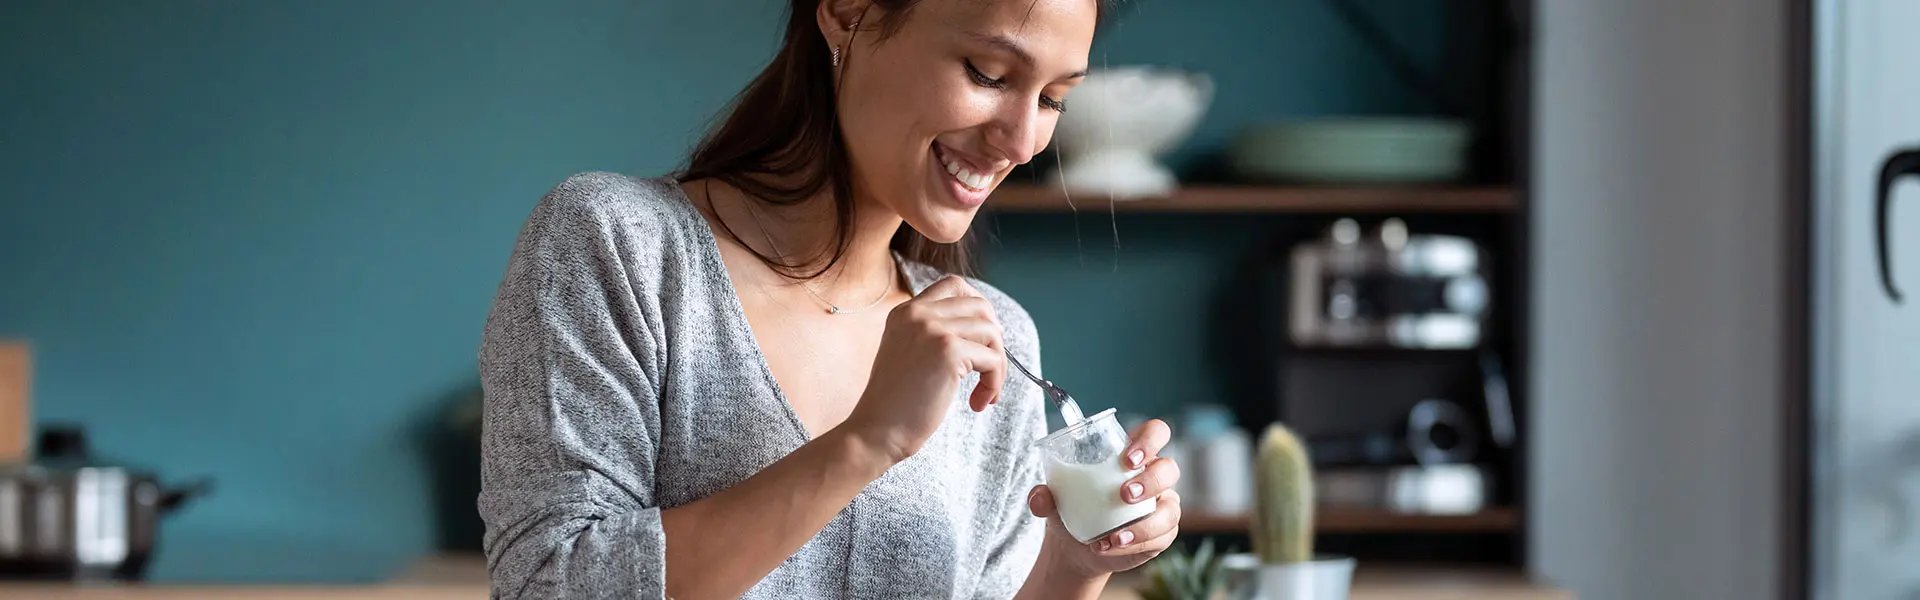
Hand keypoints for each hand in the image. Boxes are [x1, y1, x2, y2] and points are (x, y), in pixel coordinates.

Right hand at [842, 276, 1005, 462]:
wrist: (875, 432)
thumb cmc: (895, 404)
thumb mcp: (908, 354)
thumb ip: (935, 334)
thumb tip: (989, 329)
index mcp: (905, 311)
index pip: (954, 284)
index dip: (978, 307)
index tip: (981, 339)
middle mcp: (917, 313)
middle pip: (980, 306)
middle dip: (994, 339)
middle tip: (988, 370)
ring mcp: (933, 329)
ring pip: (992, 332)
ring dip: (997, 365)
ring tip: (983, 394)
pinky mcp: (949, 351)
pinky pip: (994, 359)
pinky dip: (994, 383)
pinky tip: (978, 403)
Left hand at [1028, 419, 1181, 576]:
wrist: (1075, 548)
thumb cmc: (1072, 510)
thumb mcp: (1055, 499)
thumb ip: (1043, 495)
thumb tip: (1039, 496)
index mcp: (1132, 455)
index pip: (1155, 432)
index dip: (1149, 440)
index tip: (1128, 458)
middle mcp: (1153, 477)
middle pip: (1170, 468)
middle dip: (1150, 481)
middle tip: (1124, 494)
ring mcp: (1162, 506)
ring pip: (1170, 510)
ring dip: (1144, 523)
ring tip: (1114, 535)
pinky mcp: (1162, 533)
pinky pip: (1161, 537)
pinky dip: (1136, 543)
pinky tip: (1112, 545)